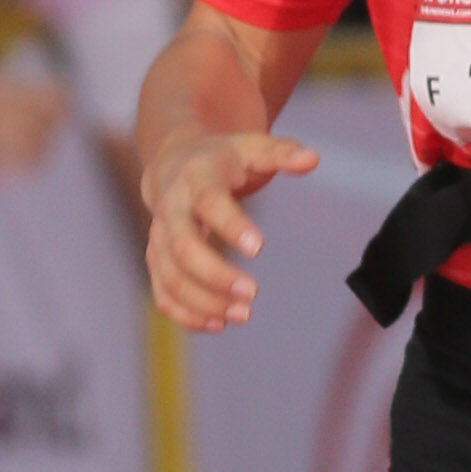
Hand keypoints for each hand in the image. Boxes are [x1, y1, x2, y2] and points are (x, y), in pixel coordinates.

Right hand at [145, 124, 319, 332]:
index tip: (258, 248)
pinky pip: (162, 292)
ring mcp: (159, 237)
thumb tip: (313, 159)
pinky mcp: (157, 259)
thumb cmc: (221, 159)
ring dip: (202, 301)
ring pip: (170, 275)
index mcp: (197, 178)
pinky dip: (185, 313)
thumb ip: (282, 153)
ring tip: (241, 315)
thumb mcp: (251, 147)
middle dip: (215, 275)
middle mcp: (171, 208)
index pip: (209, 203)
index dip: (231, 225)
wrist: (172, 164)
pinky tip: (217, 324)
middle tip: (252, 293)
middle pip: (183, 247)